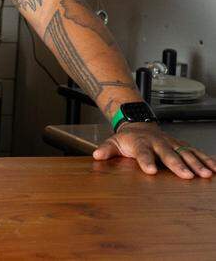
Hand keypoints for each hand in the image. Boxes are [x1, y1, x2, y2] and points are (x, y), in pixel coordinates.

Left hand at [93, 122, 214, 178]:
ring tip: (205, 175)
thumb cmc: (127, 139)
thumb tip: (96, 155)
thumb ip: (107, 150)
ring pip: (185, 153)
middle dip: (178, 165)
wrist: (139, 125)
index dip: (146, 161)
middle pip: (168, 154)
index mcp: (140, 143)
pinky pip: (195, 152)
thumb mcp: (113, 142)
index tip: (150, 171)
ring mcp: (171, 143)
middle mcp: (158, 142)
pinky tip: (214, 169)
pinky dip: (206, 159)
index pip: (143, 153)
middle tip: (186, 176)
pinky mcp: (181, 145)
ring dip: (196, 164)